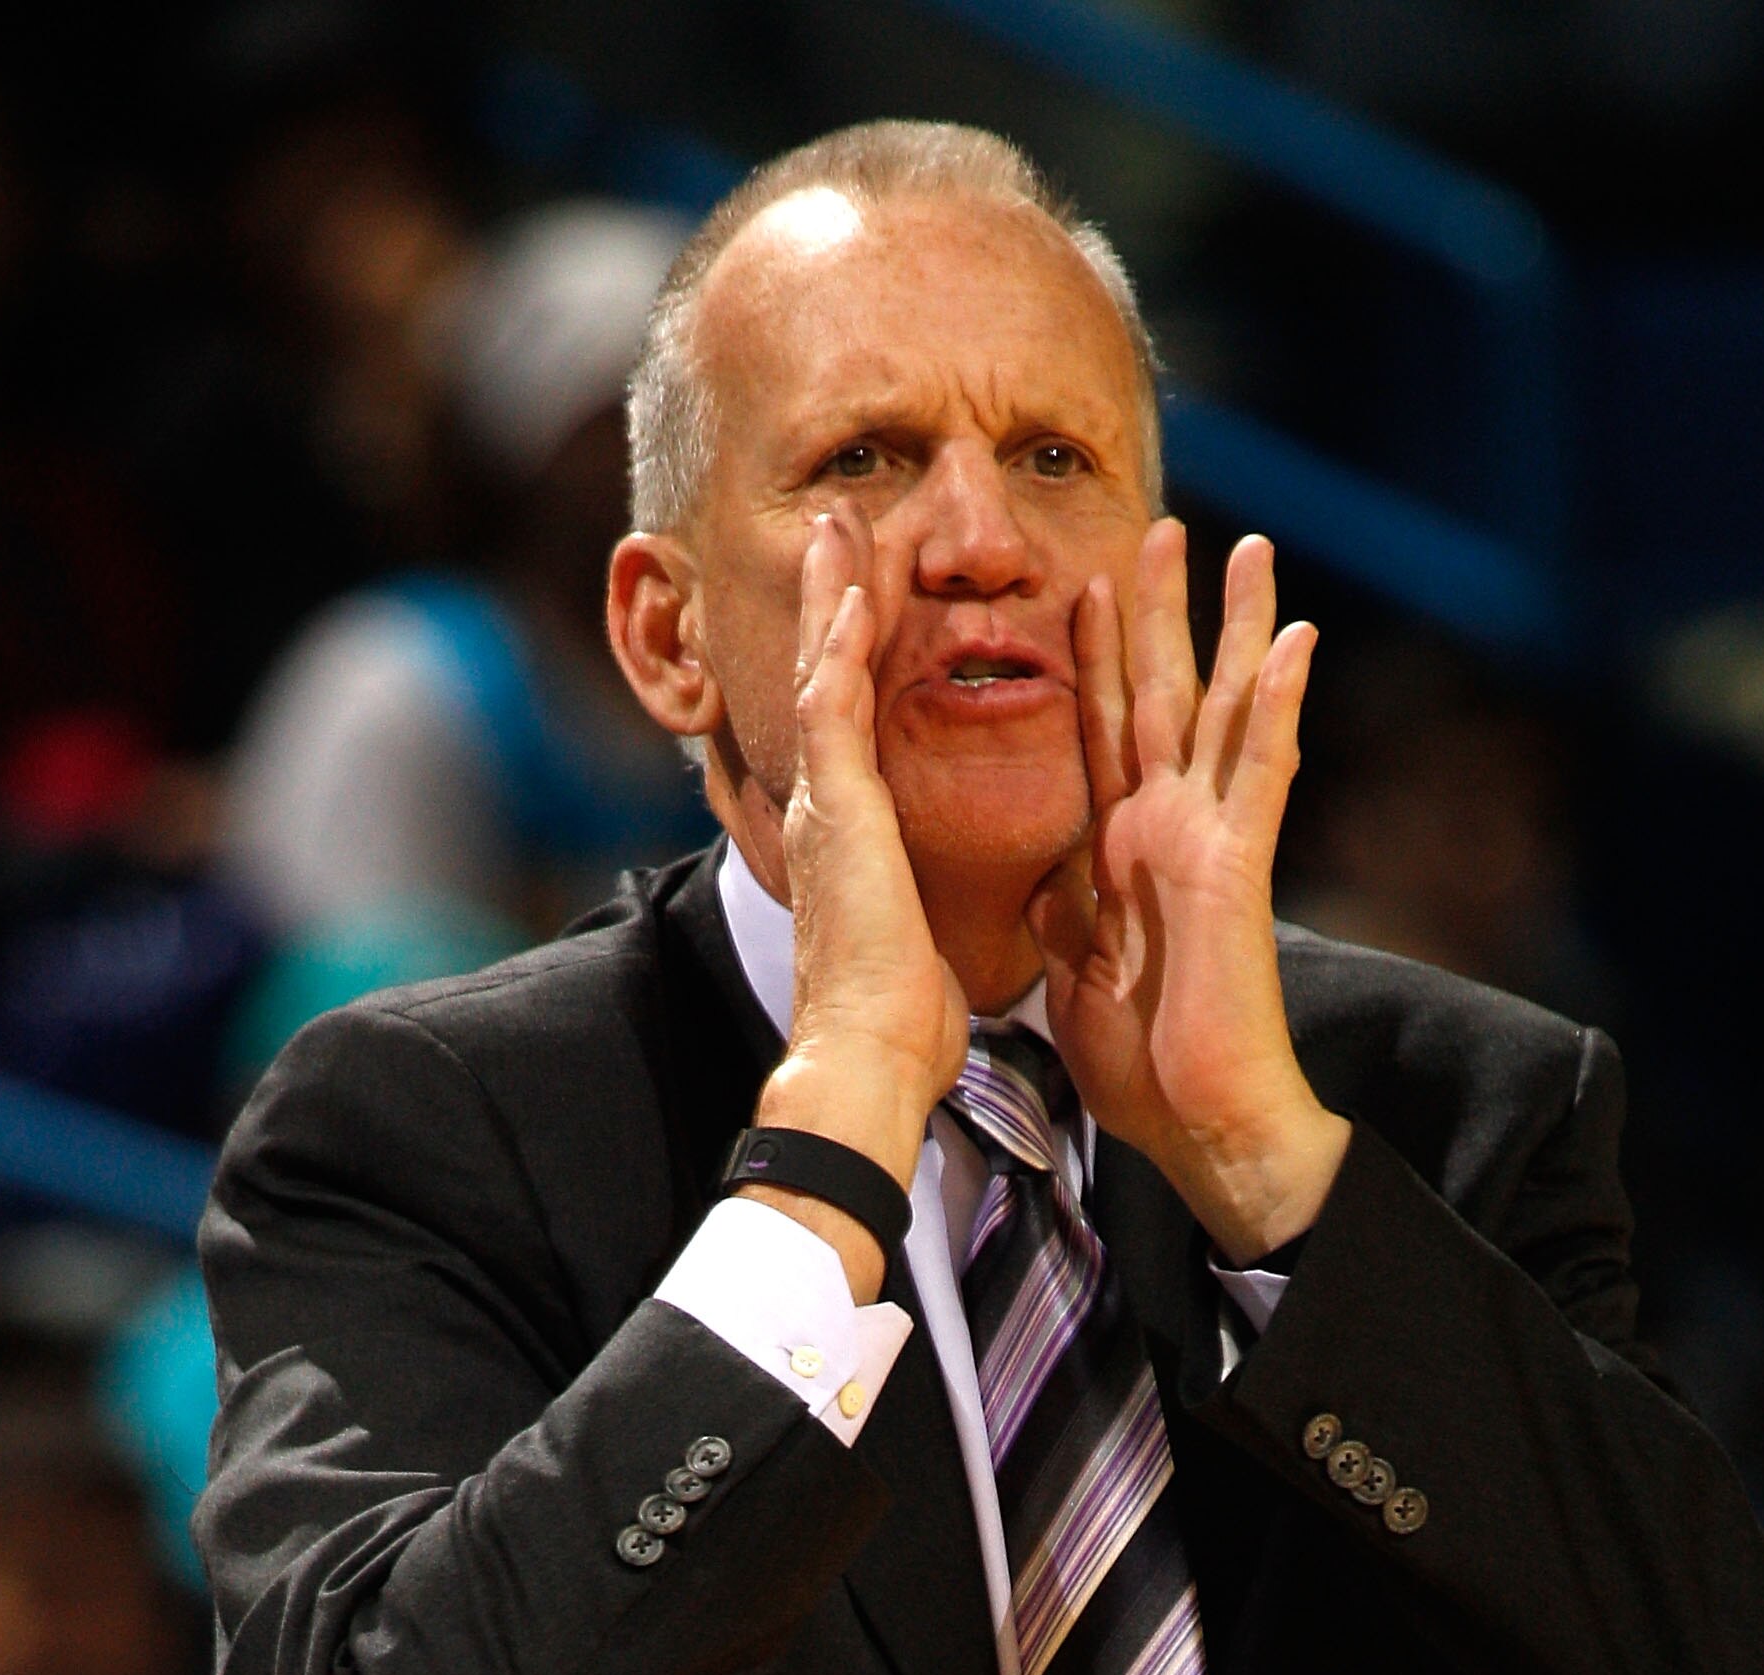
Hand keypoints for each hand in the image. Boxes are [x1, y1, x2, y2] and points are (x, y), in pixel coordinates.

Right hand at [744, 509, 967, 1302]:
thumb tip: (937, 905)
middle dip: (832, 603)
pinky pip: (838, 705)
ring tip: (836, 524)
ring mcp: (827, 806)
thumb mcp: (920, 940)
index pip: (855, 725)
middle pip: (828, 680)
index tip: (872, 598)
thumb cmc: (903, 1024)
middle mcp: (829, 811)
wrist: (870, 1060)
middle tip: (835, 529)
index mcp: (853, 840)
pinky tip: (852, 585)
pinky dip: (842, 642)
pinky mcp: (838, 812)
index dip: (860, 659)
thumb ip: (921, 901)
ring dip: (832, 596)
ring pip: (826, 673)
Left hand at [1031, 525, 1348, 1262]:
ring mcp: (1210, 839)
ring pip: (1224, 709)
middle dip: (1162, 610)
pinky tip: (1299, 642)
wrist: (1195, 1122)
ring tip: (1249, 549)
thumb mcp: (1075, 972)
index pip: (1101, 730)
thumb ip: (1066, 913)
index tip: (1081, 587)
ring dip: (1237, 628)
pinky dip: (1281, 707)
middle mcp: (1169, 827)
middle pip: (1162, 694)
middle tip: (1165, 525)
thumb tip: (1048, 878)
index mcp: (1122, 848)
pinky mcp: (1241, 865)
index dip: (1090, 657)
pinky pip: (1264, 772)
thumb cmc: (1143, 1063)